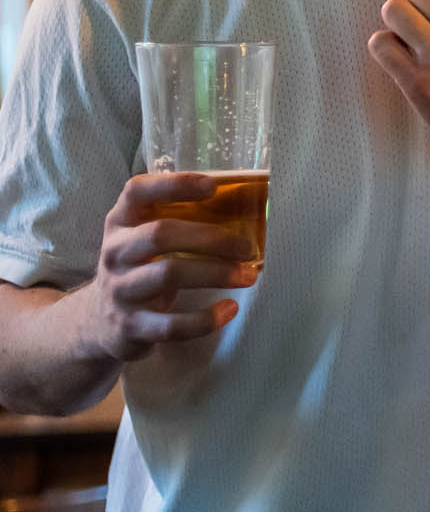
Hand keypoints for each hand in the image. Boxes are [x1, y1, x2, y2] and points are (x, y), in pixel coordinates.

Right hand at [82, 172, 258, 362]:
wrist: (97, 322)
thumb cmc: (139, 269)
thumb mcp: (145, 239)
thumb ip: (181, 220)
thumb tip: (249, 201)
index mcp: (121, 223)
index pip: (137, 192)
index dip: (173, 185)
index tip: (212, 186)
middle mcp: (115, 252)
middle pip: (160, 234)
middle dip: (211, 238)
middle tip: (247, 248)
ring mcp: (120, 290)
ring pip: (169, 274)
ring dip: (216, 273)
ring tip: (248, 276)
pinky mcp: (131, 326)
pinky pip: (172, 324)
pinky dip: (205, 318)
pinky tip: (229, 309)